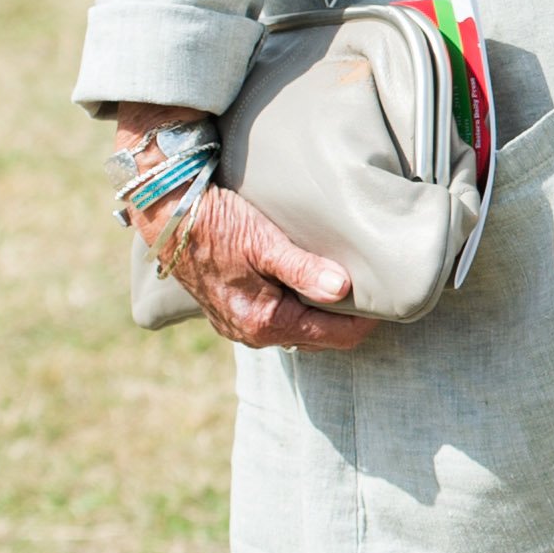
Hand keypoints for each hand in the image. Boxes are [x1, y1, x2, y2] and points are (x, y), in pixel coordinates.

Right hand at [116, 102, 370, 350]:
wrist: (165, 215)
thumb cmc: (215, 224)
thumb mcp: (264, 242)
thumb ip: (304, 269)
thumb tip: (343, 289)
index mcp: (264, 322)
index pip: (337, 336)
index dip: (367, 318)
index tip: (388, 295)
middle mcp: (250, 334)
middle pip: (319, 337)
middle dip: (347, 318)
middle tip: (372, 287)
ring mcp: (237, 326)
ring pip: (297, 329)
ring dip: (321, 312)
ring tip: (344, 282)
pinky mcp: (229, 311)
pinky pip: (275, 319)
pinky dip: (297, 307)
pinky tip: (307, 283)